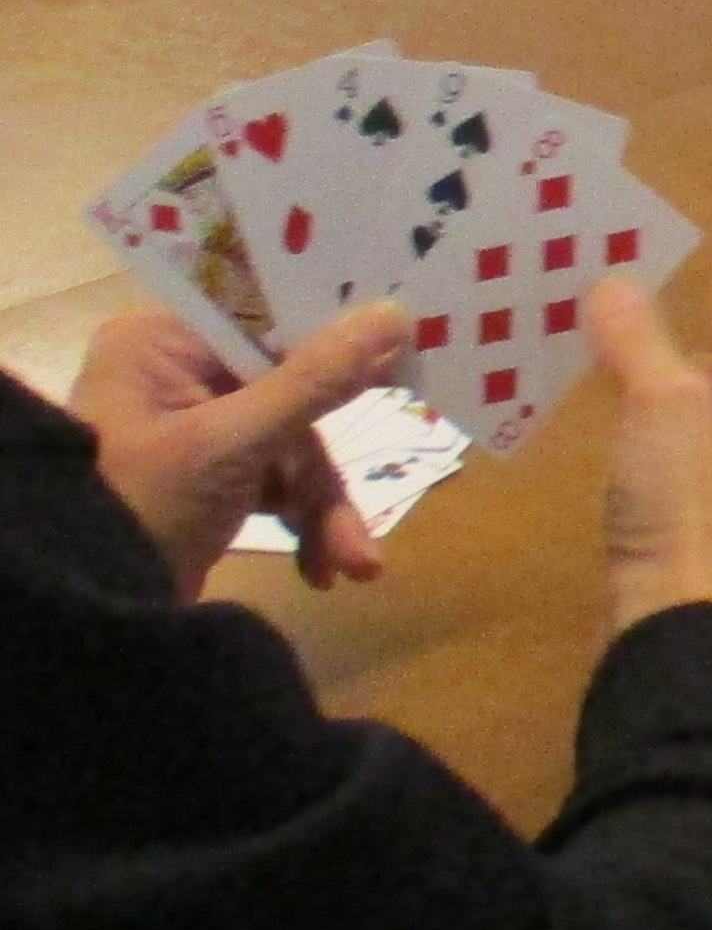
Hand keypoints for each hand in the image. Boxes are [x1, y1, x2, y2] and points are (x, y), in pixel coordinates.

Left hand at [72, 304, 412, 598]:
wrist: (89, 617)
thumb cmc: (144, 506)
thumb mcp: (234, 442)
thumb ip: (316, 379)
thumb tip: (396, 312)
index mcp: (161, 344)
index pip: (267, 318)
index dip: (335, 334)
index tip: (404, 343)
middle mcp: (175, 376)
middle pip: (290, 391)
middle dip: (325, 465)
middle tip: (380, 487)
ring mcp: (193, 429)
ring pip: (291, 445)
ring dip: (323, 506)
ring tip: (353, 564)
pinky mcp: (209, 478)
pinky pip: (275, 482)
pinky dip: (303, 523)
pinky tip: (322, 570)